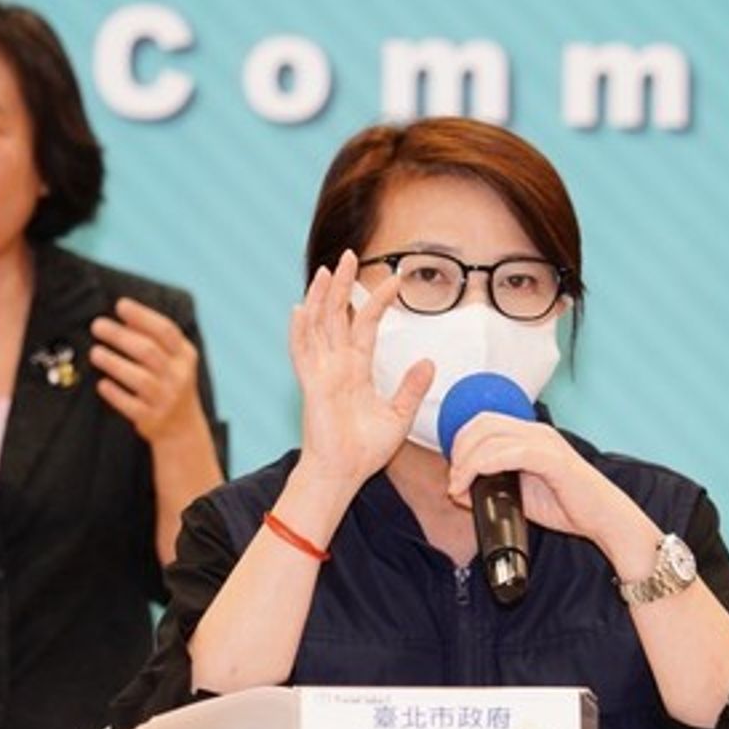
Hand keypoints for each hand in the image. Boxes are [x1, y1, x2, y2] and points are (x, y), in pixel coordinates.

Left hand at [90, 297, 208, 445]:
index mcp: (185, 356)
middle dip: (120, 336)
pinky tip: (102, 383)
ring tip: (95, 352)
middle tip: (97, 325)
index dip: (142, 316)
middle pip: (148, 351)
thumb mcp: (173, 359)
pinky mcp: (152, 418)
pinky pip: (129, 404)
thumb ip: (154, 338)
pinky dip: (114, 393)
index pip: (166, 331)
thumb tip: (126, 316)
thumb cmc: (171, 383)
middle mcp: (178, 376)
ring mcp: (166, 398)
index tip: (120, 305)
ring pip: (139, 378)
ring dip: (114, 363)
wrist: (183, 427)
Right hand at [290, 250, 432, 489]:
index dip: (377, 301)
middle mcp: (336, 365)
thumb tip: (429, 362)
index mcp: (355, 369)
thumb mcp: (398, 416)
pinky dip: (299, 330)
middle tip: (348, 254)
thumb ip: (411, 388)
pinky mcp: (312, 386)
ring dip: (319, 297)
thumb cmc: (364, 450)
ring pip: (317, 325)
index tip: (396, 280)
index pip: (366, 325)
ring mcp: (321, 373)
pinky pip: (302, 353)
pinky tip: (300, 308)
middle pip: (336, 315)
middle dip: (341, 285)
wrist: (343, 474)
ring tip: (326, 270)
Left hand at [444, 414, 652, 552]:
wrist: (605, 519)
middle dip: (459, 449)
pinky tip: (474, 482)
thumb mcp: (521, 494)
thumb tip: (459, 490)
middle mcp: (537, 432)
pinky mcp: (553, 459)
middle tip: (454, 480)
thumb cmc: (569, 506)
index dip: (460, 442)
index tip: (454, 471)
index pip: (484, 422)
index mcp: (530, 435)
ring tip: (459, 486)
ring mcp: (545, 442)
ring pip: (491, 436)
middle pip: (482, 423)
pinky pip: (510, 453)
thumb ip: (492, 487)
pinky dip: (484, 466)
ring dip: (466, 461)